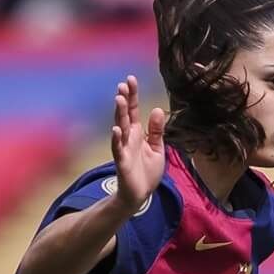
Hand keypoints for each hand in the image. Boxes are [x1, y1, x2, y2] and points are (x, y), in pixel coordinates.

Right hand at [110, 75, 165, 211]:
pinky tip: (116, 129)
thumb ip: (156, 130)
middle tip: (123, 85)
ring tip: (119, 99)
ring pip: (120, 128)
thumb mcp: (157, 148)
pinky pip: (118, 149)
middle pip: (125, 115)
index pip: (133, 110)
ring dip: (119, 114)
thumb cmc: (147, 171)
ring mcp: (124, 149)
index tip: (131, 79)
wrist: (141, 194)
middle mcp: (129, 138)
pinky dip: (116, 139)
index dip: (132, 95)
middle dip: (124, 100)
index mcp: (137, 133)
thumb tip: (157, 109)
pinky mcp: (122, 162)